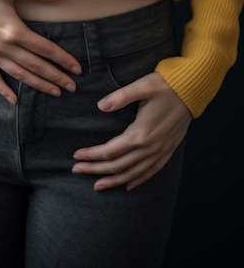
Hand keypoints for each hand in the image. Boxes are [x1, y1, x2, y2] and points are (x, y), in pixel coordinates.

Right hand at [0, 0, 80, 103]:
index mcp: (14, 29)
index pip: (45, 48)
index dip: (63, 59)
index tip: (77, 69)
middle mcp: (2, 46)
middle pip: (35, 65)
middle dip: (55, 77)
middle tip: (72, 87)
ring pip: (18, 74)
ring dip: (37, 84)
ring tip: (54, 92)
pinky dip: (3, 89)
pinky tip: (14, 100)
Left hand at [72, 72, 191, 190]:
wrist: (193, 90)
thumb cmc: (166, 85)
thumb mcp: (142, 86)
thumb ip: (120, 97)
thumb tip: (100, 106)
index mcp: (140, 133)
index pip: (109, 151)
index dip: (91, 155)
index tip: (76, 156)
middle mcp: (150, 147)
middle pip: (117, 166)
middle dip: (95, 170)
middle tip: (76, 170)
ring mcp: (160, 151)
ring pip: (133, 173)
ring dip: (113, 180)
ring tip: (97, 185)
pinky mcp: (168, 150)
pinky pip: (151, 171)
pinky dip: (137, 180)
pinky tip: (128, 185)